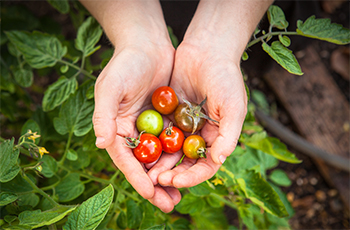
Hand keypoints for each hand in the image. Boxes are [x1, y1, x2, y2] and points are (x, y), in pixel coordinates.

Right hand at [93, 43, 181, 211]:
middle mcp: (132, 132)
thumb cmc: (126, 64)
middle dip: (156, 187)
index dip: (138, 178)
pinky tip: (190, 169)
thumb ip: (103, 115)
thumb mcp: (110, 87)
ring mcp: (150, 127)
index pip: (126, 159)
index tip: (151, 194)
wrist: (147, 45)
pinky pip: (173, 142)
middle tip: (170, 205)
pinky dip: (180, 157)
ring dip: (170, 177)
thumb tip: (101, 144)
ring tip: (180, 197)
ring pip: (160, 158)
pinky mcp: (165, 120)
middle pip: (144, 165)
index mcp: (116, 128)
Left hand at [148, 0, 271, 190]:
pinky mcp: (170, 114)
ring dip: (161, 162)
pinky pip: (160, 132)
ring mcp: (184, 124)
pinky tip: (141, 149)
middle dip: (173, 174)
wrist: (207, 49)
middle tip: (157, 181)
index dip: (192, 177)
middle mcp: (201, 134)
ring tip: (147, 172)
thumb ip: (229, 134)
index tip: (176, 182)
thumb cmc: (225, 77)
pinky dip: (153, 142)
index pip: (206, 165)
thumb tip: (219, 160)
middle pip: (186, 162)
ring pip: (171, 150)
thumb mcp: (233, 106)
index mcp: (218, 136)